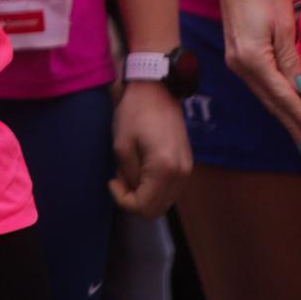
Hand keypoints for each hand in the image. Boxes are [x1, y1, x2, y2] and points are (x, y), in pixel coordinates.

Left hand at [110, 81, 191, 217]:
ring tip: (129, 168)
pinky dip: (153, 185)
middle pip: (157, 209)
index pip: (145, 207)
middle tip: (120, 176)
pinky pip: (170, 187)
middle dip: (134, 199)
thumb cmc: (134, 114)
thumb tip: (133, 189)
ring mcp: (188, 170)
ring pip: (164, 200)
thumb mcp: (122, 146)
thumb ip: (128, 175)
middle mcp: (182, 174)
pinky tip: (141, 166)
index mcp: (164, 170)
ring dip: (144, 193)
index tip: (112, 180)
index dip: (123, 200)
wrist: (156, 90)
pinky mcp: (187, 164)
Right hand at [206, 0, 300, 143]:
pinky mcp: (241, 57)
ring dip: (289, 118)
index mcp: (253, 60)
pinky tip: (289, 111)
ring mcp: (239, 63)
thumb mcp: (284, 26)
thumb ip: (292, 61)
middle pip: (275, 105)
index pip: (286, 99)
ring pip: (269, 100)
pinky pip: (265, 87)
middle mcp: (242, 67)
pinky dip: (280, 102)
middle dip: (296, 128)